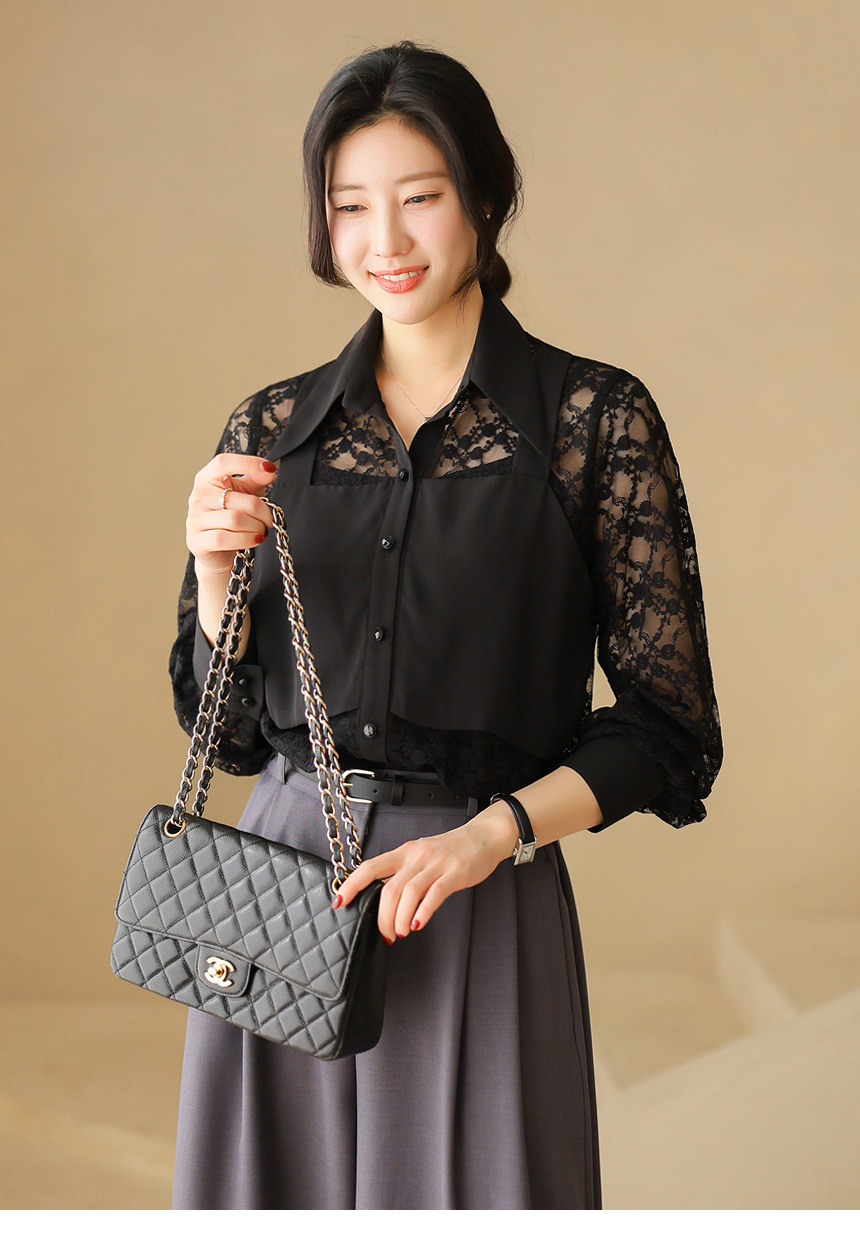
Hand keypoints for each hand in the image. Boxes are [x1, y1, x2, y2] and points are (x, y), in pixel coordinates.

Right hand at [186, 453, 277, 578]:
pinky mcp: (197, 541)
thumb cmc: (232, 516)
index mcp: (207, 479)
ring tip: (260, 530)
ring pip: (235, 521)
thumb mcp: (245, 492)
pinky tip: (254, 539)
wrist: (219, 550)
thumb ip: (256, 478)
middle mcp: (198, 496)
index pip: (222, 463)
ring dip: (256, 528)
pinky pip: (225, 539)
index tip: (269, 469)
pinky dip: (246, 539)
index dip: (247, 464)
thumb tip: (268, 470)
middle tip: (268, 519)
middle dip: (263, 512)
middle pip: (241, 500)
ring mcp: (195, 519)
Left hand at [333, 804, 520, 942]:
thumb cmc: (449, 850)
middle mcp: (416, 857)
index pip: (370, 867)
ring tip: (401, 932)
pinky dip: (424, 911)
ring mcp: (436, 865)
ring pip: (409, 893)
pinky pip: (435, 894)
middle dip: (383, 917)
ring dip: (400, 918)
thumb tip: (381, 899)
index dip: (351, 885)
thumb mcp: (419, 856)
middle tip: (386, 935)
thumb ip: (401, 873)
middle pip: (389, 888)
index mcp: (403, 853)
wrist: (482, 837)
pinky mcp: (455, 874)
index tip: (339, 902)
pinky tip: (418, 924)